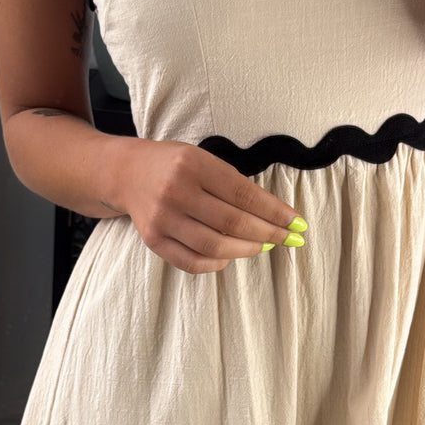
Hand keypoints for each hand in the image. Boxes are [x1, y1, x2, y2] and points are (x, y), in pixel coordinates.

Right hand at [120, 137, 304, 274]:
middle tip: (289, 238)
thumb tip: (274, 216)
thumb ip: (232, 184)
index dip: (275, 211)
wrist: (126, 172)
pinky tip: (231, 257)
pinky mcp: (153, 239)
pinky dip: (217, 264)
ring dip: (247, 250)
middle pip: (233, 222)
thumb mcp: (203, 159)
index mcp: (193, 164)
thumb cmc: (174, 165)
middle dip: (268, 233)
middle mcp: (176, 191)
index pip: (244, 194)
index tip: (297, 222)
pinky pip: (192, 262)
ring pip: (215, 246)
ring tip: (263, 246)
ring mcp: (163, 218)